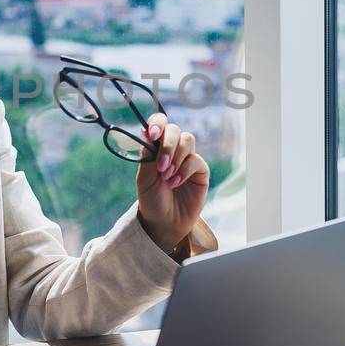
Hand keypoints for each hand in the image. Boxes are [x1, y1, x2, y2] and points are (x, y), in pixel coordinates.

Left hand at [134, 113, 208, 252]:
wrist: (164, 222)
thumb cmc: (152, 200)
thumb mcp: (144, 179)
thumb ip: (148, 156)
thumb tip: (147, 132)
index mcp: (156, 147)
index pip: (159, 124)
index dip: (157, 123)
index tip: (152, 133)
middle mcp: (172, 149)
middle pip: (174, 130)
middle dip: (167, 145)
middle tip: (161, 166)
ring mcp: (187, 158)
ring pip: (187, 140)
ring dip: (176, 157)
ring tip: (167, 177)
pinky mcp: (200, 170)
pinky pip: (195, 160)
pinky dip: (184, 170)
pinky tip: (175, 183)